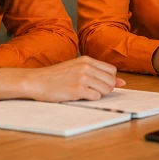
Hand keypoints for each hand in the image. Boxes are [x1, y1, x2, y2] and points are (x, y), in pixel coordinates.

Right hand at [0, 56, 125, 101]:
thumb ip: (98, 73)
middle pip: (111, 81)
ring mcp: (82, 78)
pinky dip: (91, 99)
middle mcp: (86, 67)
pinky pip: (96, 97)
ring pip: (105, 89)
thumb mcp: (76, 68)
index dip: (109, 80)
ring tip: (85, 93)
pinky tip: (80, 96)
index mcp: (87, 60)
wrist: (36, 81)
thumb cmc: (56, 76)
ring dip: (98, 94)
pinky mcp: (77, 90)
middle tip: (91, 90)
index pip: (112, 70)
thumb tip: (122, 82)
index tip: (99, 84)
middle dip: (105, 89)